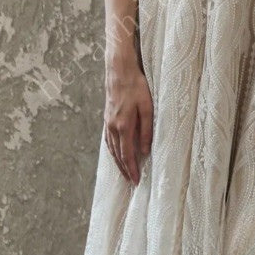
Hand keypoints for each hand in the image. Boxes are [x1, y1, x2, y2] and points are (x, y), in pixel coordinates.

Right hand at [104, 57, 152, 183]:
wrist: (119, 72)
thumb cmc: (136, 87)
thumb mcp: (147, 108)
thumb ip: (146, 130)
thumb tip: (145, 151)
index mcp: (123, 126)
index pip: (127, 154)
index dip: (132, 169)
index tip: (136, 181)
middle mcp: (112, 127)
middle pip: (118, 155)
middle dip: (125, 170)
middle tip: (131, 182)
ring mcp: (108, 123)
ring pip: (111, 149)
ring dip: (118, 162)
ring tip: (124, 173)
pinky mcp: (107, 118)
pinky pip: (108, 140)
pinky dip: (112, 151)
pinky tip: (116, 154)